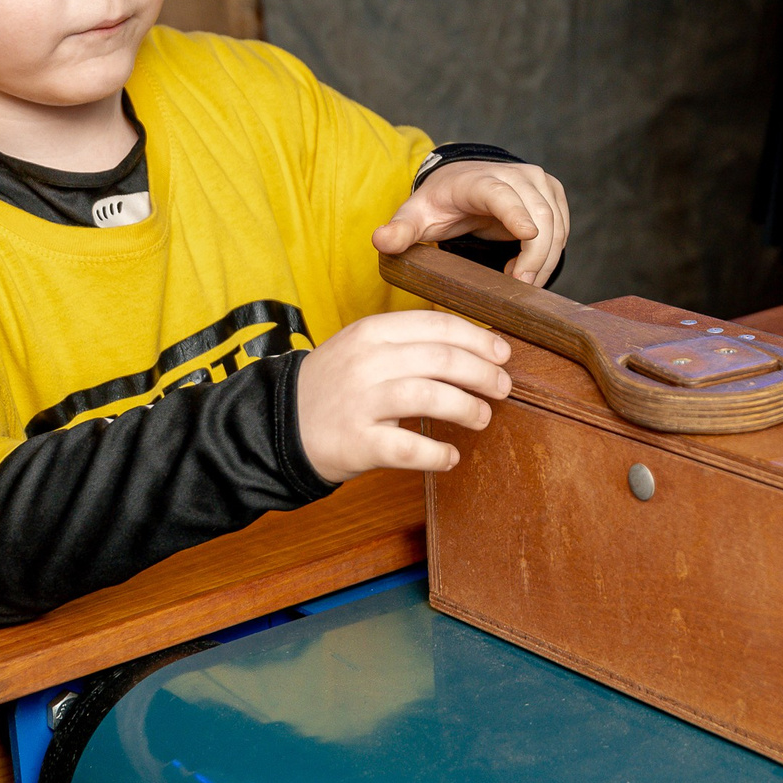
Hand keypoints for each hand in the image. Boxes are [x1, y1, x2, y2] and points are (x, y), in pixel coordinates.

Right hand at [296, 310, 513, 483]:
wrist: (279, 423)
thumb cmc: (335, 386)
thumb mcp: (363, 347)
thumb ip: (408, 342)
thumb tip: (473, 346)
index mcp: (372, 332)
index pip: (437, 326)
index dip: (478, 338)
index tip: (502, 353)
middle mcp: (366, 362)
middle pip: (441, 359)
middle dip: (483, 373)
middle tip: (503, 387)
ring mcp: (360, 402)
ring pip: (429, 397)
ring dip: (467, 408)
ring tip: (482, 417)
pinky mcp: (356, 442)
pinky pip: (407, 447)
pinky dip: (436, 453)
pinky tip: (451, 456)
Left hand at [372, 160, 569, 285]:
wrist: (463, 183)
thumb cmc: (439, 203)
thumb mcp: (416, 216)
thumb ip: (400, 230)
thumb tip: (380, 240)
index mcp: (477, 180)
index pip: (501, 195)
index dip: (515, 213)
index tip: (528, 234)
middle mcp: (513, 175)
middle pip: (538, 217)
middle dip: (534, 257)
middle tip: (518, 287)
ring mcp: (538, 182)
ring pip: (556, 226)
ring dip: (543, 261)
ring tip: (517, 281)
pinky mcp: (553, 193)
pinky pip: (563, 230)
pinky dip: (549, 255)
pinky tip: (526, 268)